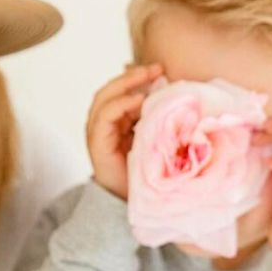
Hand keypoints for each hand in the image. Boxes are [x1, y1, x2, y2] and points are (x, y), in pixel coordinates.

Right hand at [86, 63, 162, 199]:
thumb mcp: (155, 137)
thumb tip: (174, 95)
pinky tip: (138, 101)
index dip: (137, 77)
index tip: (160, 70)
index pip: (121, 91)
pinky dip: (120, 104)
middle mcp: (103, 124)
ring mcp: (97, 132)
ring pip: (104, 97)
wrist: (135, 202)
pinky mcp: (97, 142)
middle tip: (155, 68)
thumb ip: (157, 118)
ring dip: (125, 84)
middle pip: (111, 89)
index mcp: (116, 121)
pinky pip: (105, 115)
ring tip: (146, 77)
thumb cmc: (148, 170)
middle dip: (132, 75)